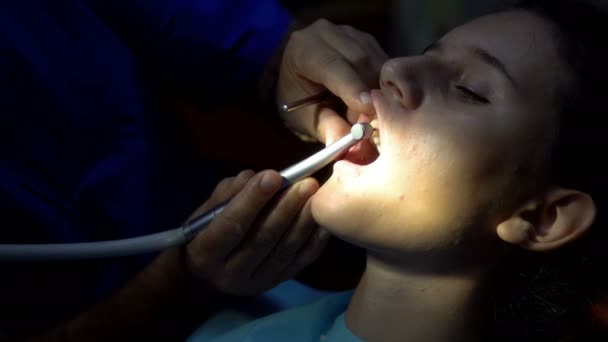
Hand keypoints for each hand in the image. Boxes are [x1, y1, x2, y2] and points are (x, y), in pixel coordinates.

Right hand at [184, 170, 328, 295]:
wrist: (205, 278)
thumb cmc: (204, 235)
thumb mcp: (206, 212)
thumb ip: (228, 194)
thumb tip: (255, 177)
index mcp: (205, 252)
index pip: (230, 224)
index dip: (253, 200)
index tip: (273, 176)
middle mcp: (229, 273)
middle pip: (262, 238)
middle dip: (286, 208)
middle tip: (306, 183)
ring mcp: (255, 282)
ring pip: (283, 251)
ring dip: (303, 222)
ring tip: (316, 197)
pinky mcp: (275, 284)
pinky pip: (298, 262)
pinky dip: (313, 242)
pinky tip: (322, 222)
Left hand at [277, 19, 387, 144]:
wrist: (300, 79)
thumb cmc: (301, 101)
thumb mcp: (308, 118)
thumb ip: (328, 128)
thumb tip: (345, 144)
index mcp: (304, 49)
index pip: (332, 65)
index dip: (352, 87)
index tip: (368, 108)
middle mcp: (326, 33)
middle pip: (359, 60)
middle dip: (369, 92)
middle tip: (369, 121)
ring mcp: (349, 33)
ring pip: (376, 60)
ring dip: (379, 89)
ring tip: (367, 112)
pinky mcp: (366, 40)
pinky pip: (383, 62)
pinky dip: (384, 83)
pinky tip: (376, 100)